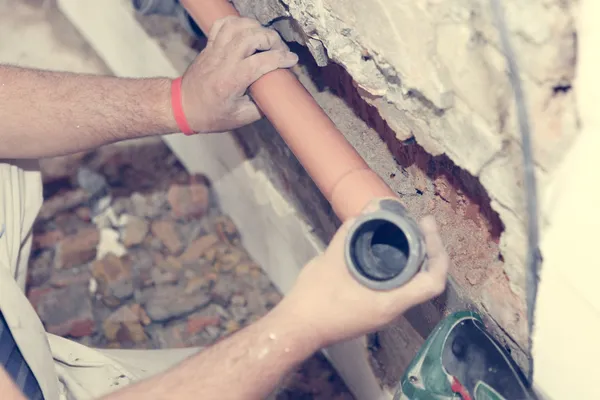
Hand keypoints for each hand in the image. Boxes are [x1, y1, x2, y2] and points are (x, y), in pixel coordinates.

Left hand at [181, 16, 297, 132]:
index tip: (293, 61)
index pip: (261, 62)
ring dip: (257, 28)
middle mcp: (223, 61)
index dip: (281, 58)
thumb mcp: (241, 118)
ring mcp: (215, 50)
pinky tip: (247, 30)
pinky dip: (238, 22)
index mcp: (231, 81)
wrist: (183, 106)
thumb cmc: (211, 115)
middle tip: (280, 50)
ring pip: (238, 26)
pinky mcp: (210, 45)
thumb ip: (262, 106)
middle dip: (272, 39)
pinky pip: (223, 23)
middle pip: (251, 37)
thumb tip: (278, 96)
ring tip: (266, 39)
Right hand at [280, 198, 449, 347]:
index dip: (439, 254)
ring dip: (414, 258)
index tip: (428, 228)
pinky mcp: (373, 310)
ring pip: (411, 283)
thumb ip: (348, 235)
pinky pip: (396, 286)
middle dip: (428, 249)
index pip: (433, 282)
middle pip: (425, 279)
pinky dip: (399, 267)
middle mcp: (392, 310)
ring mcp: (383, 312)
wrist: (297, 327)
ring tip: (407, 232)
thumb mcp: (329, 261)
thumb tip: (365, 212)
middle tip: (420, 223)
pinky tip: (387, 250)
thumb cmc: (314, 299)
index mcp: (389, 301)